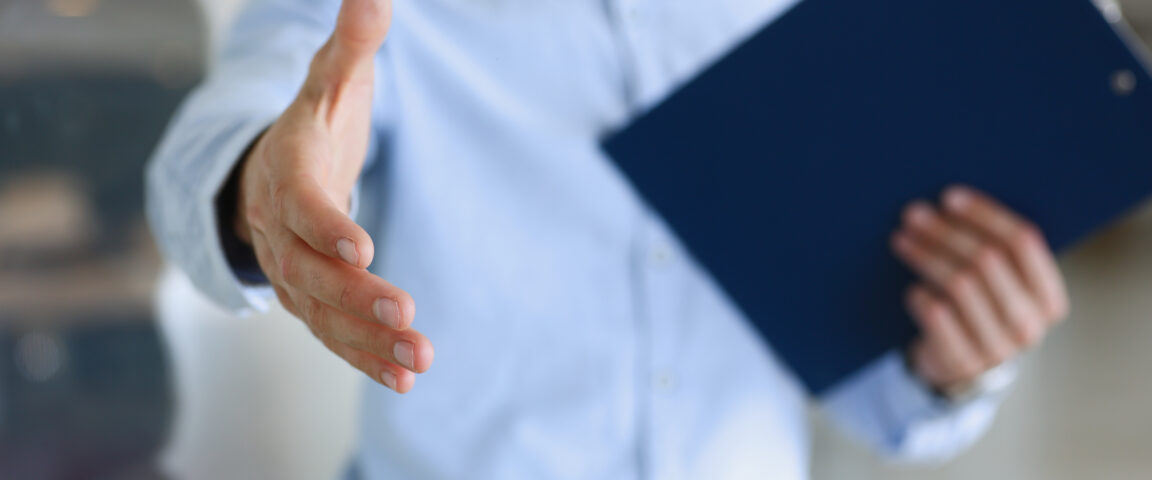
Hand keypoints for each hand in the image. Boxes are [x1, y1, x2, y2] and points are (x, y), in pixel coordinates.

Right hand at [232, 0, 431, 392]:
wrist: (272, 167)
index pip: (300, 201)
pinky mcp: (310, 298)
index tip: (362, 247)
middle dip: (354, 295)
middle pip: (309, 270)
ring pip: (323, 312)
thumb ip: (353, 44)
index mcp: (285, 170)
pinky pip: (332, 334)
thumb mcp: (332, 79)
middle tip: (405, 314)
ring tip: (419, 359)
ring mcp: (291, 269)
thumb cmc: (314, 119)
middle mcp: (279, 229)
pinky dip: (366, 357)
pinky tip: (406, 377)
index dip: (326, 224)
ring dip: (367, 340)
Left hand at [891, 186, 1067, 393]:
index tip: (950, 196)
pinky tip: (912, 288)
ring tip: (902, 238)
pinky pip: (937, 315)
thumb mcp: (999, 286)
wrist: (961, 369)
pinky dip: (921, 296)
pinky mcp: (962, 361)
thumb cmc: (980, 310)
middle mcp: (1029, 324)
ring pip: (958, 283)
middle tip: (914, 213)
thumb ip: (995, 252)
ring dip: (926, 255)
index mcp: (1048, 299)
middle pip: (986, 259)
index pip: (1023, 242)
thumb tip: (952, 200)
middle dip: (946, 231)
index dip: (985, 214)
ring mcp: (997, 347)